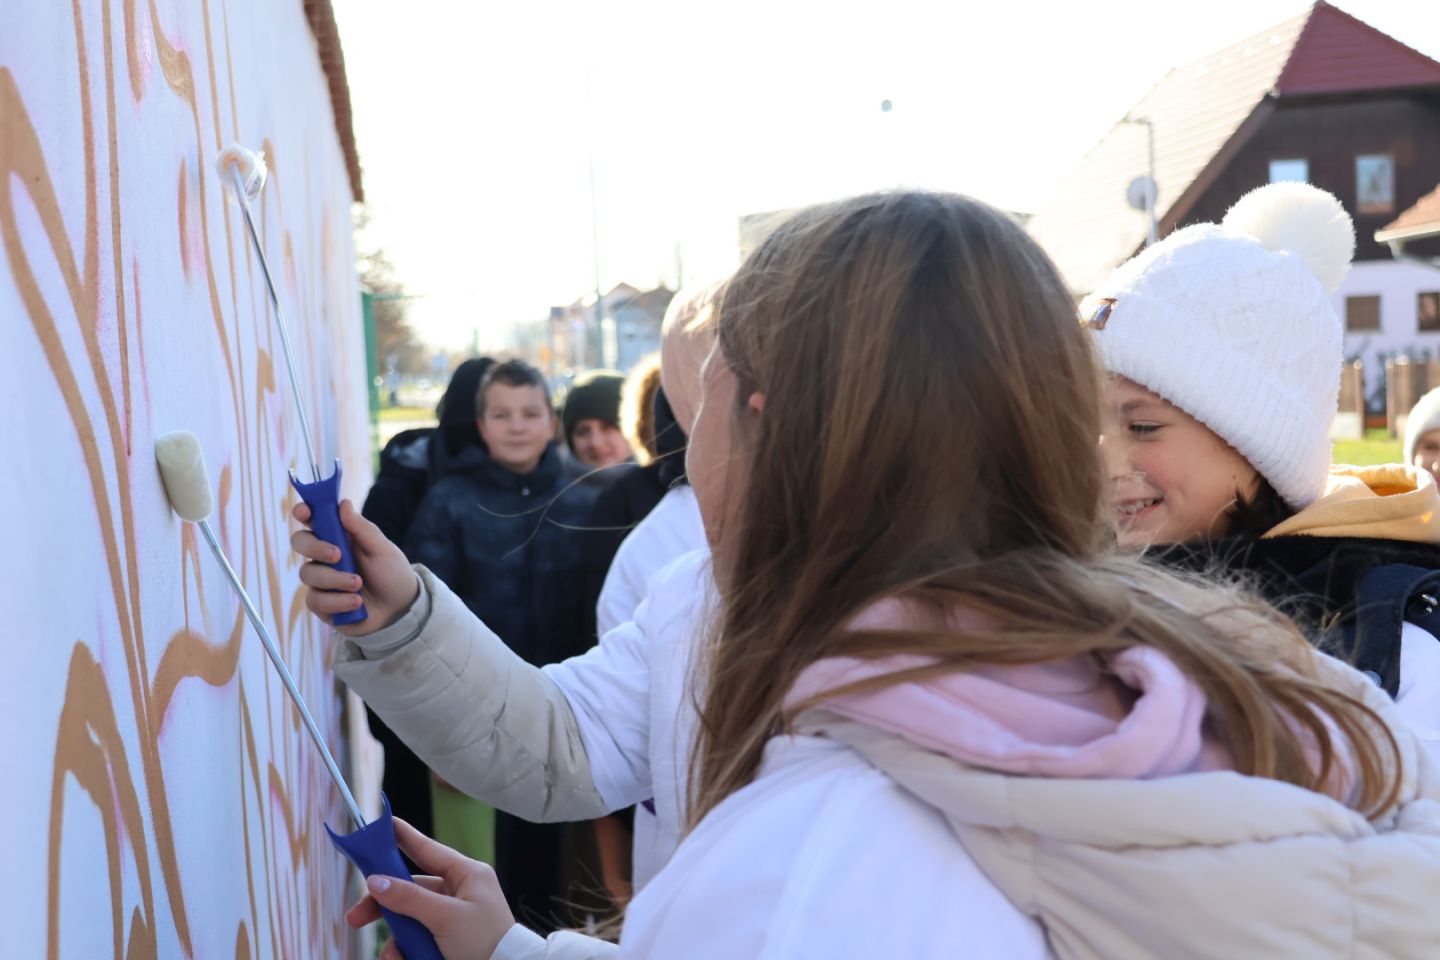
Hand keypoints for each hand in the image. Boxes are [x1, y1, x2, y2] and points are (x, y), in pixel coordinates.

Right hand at [291, 499, 418, 635]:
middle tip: (338, 555)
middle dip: (315, 547)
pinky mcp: (321, 604)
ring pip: (308, 573)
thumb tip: (343, 503)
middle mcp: (324, 556)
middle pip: (300, 542)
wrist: (400, 608)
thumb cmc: (391, 573)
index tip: (304, 512)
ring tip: (358, 584)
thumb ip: (362, 528)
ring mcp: (320, 580)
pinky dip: (338, 601)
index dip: (303, 512)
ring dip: (335, 579)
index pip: (312, 519)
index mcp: (338, 536)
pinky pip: (316, 600)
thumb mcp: (383, 549)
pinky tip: (356, 603)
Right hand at [347, 818, 515, 959]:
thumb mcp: (446, 917)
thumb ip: (409, 898)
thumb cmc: (485, 942)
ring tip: (393, 957)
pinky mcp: (446, 940)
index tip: (380, 826)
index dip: (403, 838)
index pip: (428, 850)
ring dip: (396, 939)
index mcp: (467, 874)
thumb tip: (376, 880)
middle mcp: (459, 892)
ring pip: (410, 918)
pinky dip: (406, 951)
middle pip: (410, 889)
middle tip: (355, 917)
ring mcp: (452, 917)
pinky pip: (417, 939)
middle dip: (383, 905)